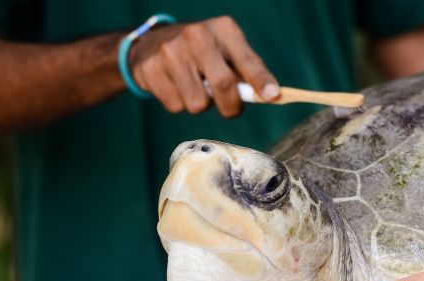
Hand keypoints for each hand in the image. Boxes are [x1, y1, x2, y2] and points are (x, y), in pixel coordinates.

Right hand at [129, 16, 278, 116]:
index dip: (261, 80)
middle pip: (224, 85)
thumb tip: (270, 96)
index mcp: (223, 30)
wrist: (152, 44)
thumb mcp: (226, 52)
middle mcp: (197, 35)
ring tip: (195, 88)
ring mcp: (171, 51)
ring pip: (198, 103)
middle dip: (231, 106)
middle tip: (230, 107)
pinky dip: (179, 104)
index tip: (272, 96)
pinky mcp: (151, 68)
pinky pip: (176, 106)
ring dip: (200, 105)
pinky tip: (176, 87)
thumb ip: (247, 72)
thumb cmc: (202, 54)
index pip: (247, 59)